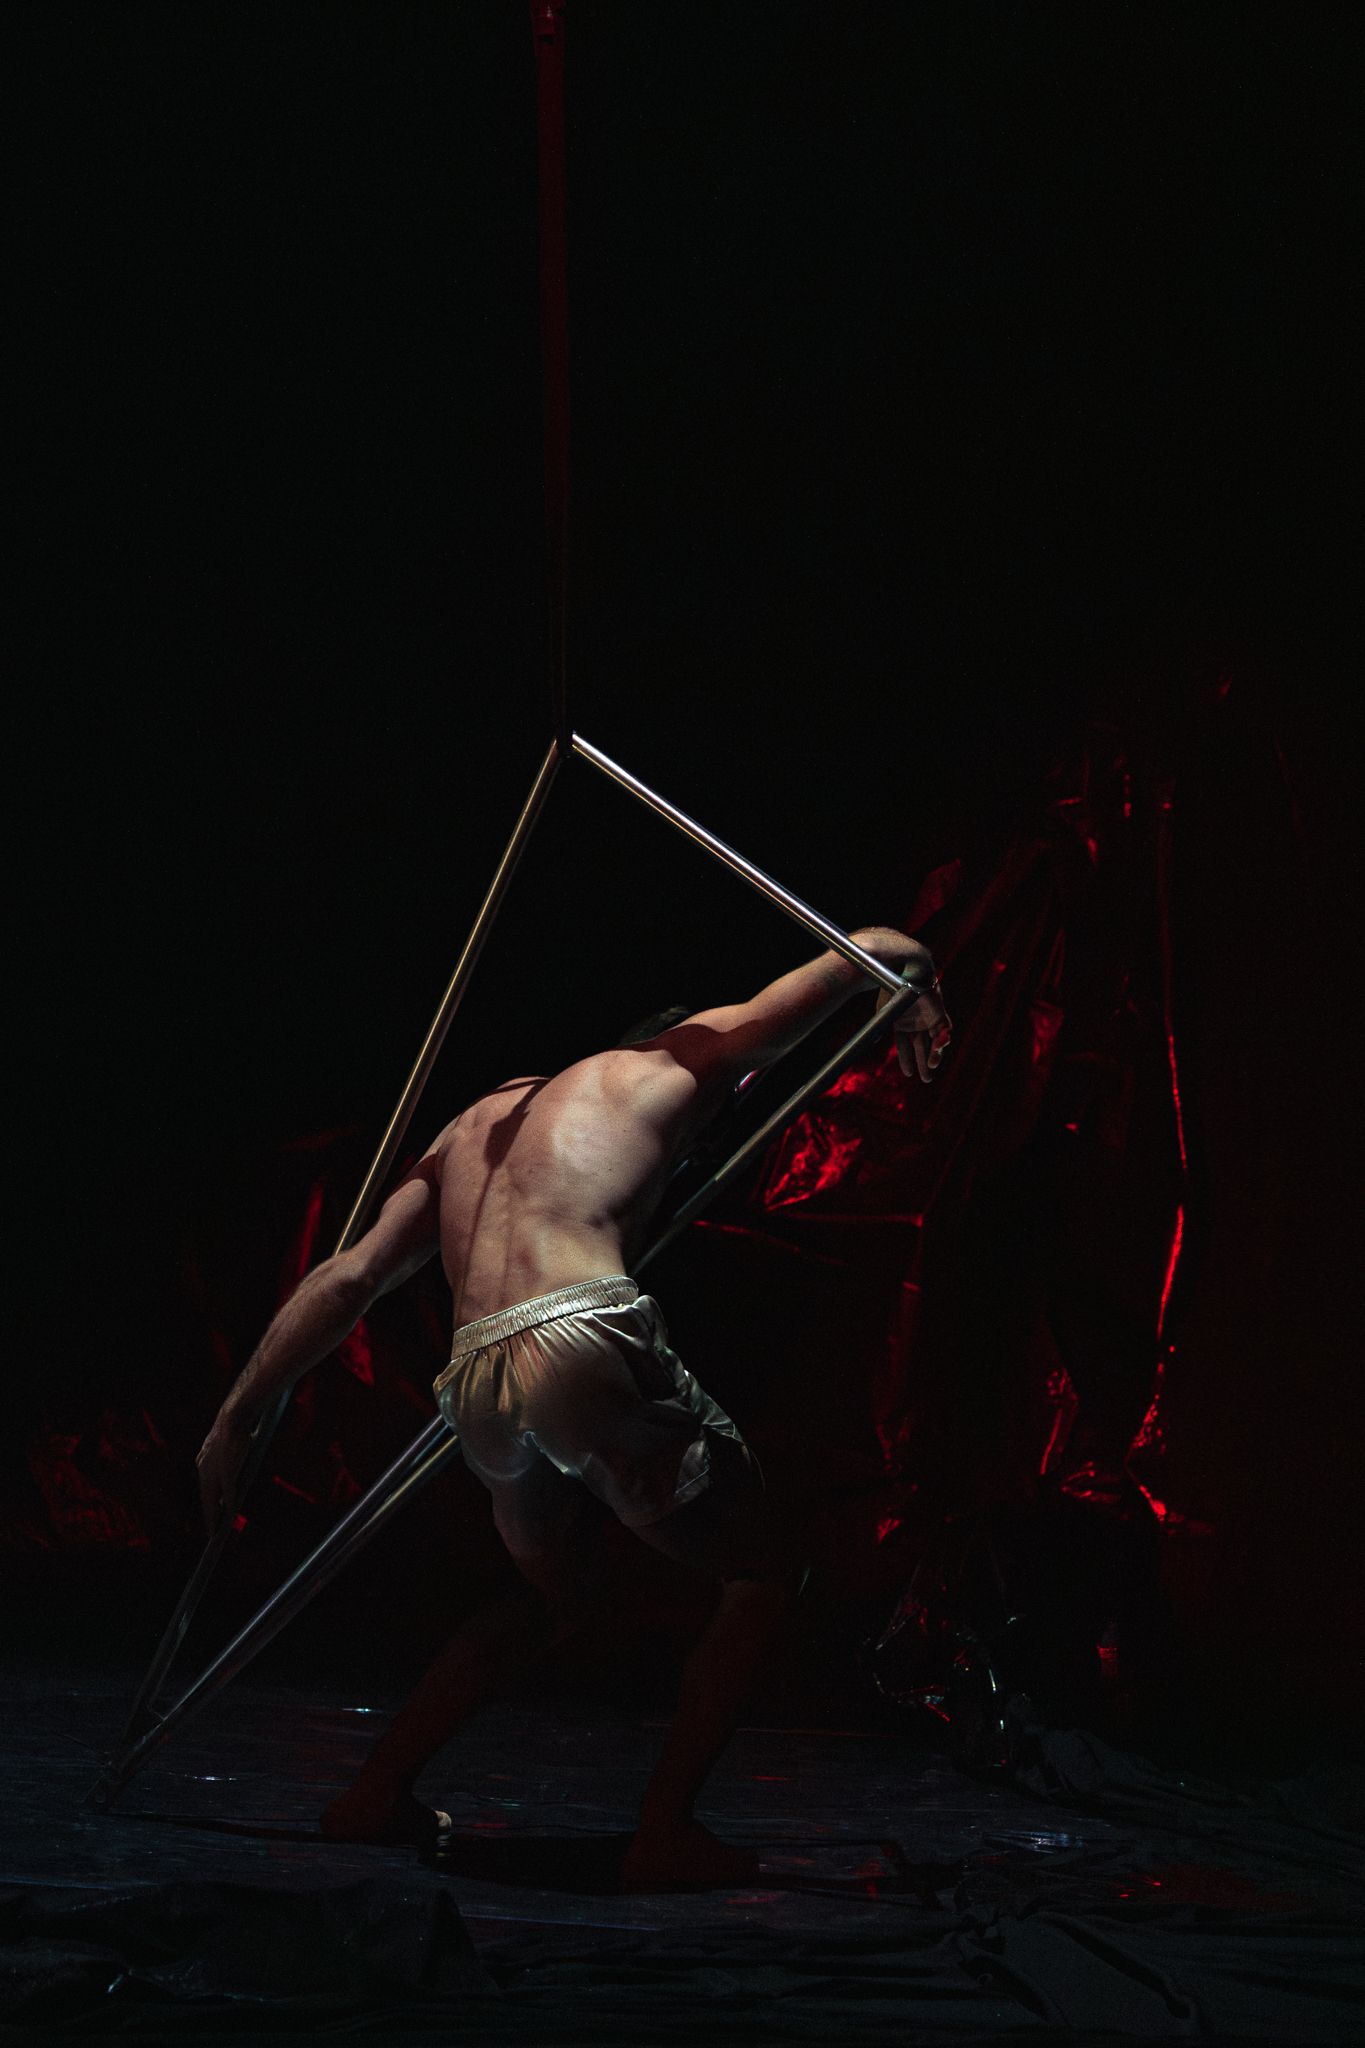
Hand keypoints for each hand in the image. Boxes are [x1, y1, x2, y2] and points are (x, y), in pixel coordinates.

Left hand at [196, 1413, 255, 1536]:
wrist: (233, 1416)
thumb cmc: (234, 1428)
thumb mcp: (228, 1448)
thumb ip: (228, 1462)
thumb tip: (234, 1472)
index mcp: (203, 1462)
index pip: (205, 1489)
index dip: (208, 1504)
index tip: (210, 1515)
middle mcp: (203, 1468)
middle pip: (205, 1498)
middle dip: (208, 1517)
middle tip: (211, 1533)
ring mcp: (213, 1470)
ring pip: (212, 1499)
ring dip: (214, 1516)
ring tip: (215, 1530)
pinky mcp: (224, 1470)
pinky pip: (226, 1491)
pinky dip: (227, 1504)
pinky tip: (230, 1514)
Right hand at [878, 977, 952, 1082]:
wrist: (904, 969)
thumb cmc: (892, 987)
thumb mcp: (884, 1010)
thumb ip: (880, 1027)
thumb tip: (874, 1041)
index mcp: (903, 1025)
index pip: (905, 1047)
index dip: (907, 1060)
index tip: (909, 1073)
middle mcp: (917, 1023)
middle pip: (922, 1048)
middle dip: (925, 1064)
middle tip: (926, 1079)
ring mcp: (929, 1018)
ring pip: (935, 1042)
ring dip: (936, 1054)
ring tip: (933, 1065)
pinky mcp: (939, 1011)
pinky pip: (945, 1029)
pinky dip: (943, 1039)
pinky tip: (938, 1046)